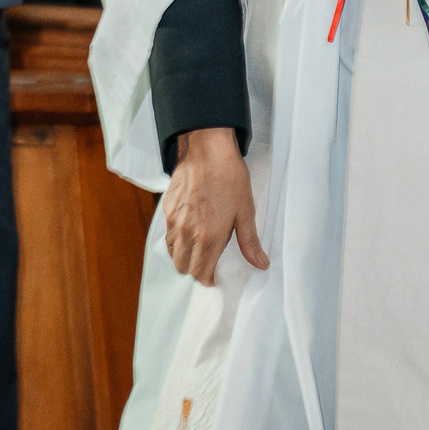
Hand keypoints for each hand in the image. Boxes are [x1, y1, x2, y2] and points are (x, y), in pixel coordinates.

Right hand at [164, 127, 265, 284]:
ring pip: (172, 253)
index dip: (208, 279)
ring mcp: (175, 221)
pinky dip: (175, 241)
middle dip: (195, 271)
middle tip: (207, 265)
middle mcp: (187, 233)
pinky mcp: (167, 210)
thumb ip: (250, 242)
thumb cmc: (229, 178)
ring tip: (197, 250)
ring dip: (183, 257)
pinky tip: (187, 232)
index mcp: (208, 237)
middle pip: (183, 267)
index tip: (214, 277)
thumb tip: (261, 264)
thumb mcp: (246, 211)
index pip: (201, 273)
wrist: (208, 150)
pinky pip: (167, 235)